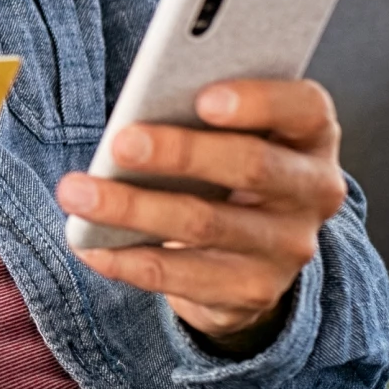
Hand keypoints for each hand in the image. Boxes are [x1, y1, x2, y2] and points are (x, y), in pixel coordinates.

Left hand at [56, 79, 347, 353]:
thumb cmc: (224, 164)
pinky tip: (88, 244)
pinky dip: (127, 259)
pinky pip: (181, 276)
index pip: (304, 108)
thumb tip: (140, 108)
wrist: (250, 250)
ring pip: (205, 223)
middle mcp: (312, 190)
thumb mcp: (230, 131)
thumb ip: (201, 112)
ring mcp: (288, 246)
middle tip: (119, 144)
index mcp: (310, 134)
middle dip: (179, 153)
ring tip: (76, 191)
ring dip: (133, 208)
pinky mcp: (253, 290)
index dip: (259, 101)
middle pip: (251, 166)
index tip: (203, 97)